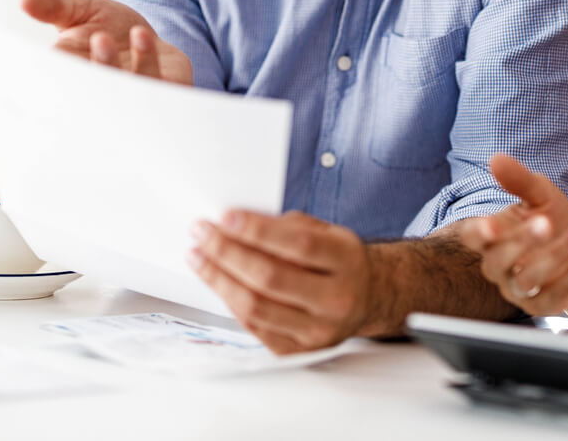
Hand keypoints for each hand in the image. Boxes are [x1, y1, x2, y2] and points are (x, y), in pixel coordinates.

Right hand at [21, 0, 192, 84]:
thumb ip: (53, 8)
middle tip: (96, 39)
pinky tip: (140, 36)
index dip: (51, 80)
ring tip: (116, 34)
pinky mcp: (166, 94)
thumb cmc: (106, 28)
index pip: (55, 89)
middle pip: (92, 96)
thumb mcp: (78, 12)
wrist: (146, 38)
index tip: (50, 58)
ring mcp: (134, 99)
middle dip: (93, 70)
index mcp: (73, 79)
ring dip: (116, 64)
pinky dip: (147, 63)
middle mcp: (102, 95)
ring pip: (125, 93)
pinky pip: (159, 88)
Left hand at [188, 210, 371, 353]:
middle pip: (271, 278)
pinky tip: (217, 282)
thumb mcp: (327, 232)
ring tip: (199, 257)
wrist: (368, 298)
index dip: (258, 231)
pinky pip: (254, 326)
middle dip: (227, 253)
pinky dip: (230, 301)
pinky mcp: (299, 350)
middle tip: (202, 234)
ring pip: (256, 307)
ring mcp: (318, 330)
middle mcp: (336, 299)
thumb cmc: (340, 261)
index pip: (298, 245)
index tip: (225, 217)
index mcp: (347, 261)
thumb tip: (236, 224)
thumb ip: (286, 227)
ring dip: (219, 279)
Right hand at [458, 154, 567, 315]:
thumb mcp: (539, 194)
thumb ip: (519, 180)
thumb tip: (496, 159)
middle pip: (498, 262)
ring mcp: (519, 289)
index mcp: (492, 237)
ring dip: (555, 256)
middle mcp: (500, 266)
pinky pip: (554, 297)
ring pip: (527, 281)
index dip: (478, 233)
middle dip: (521, 243)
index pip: (473, 237)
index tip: (489, 226)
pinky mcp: (543, 304)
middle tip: (545, 223)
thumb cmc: (550, 216)